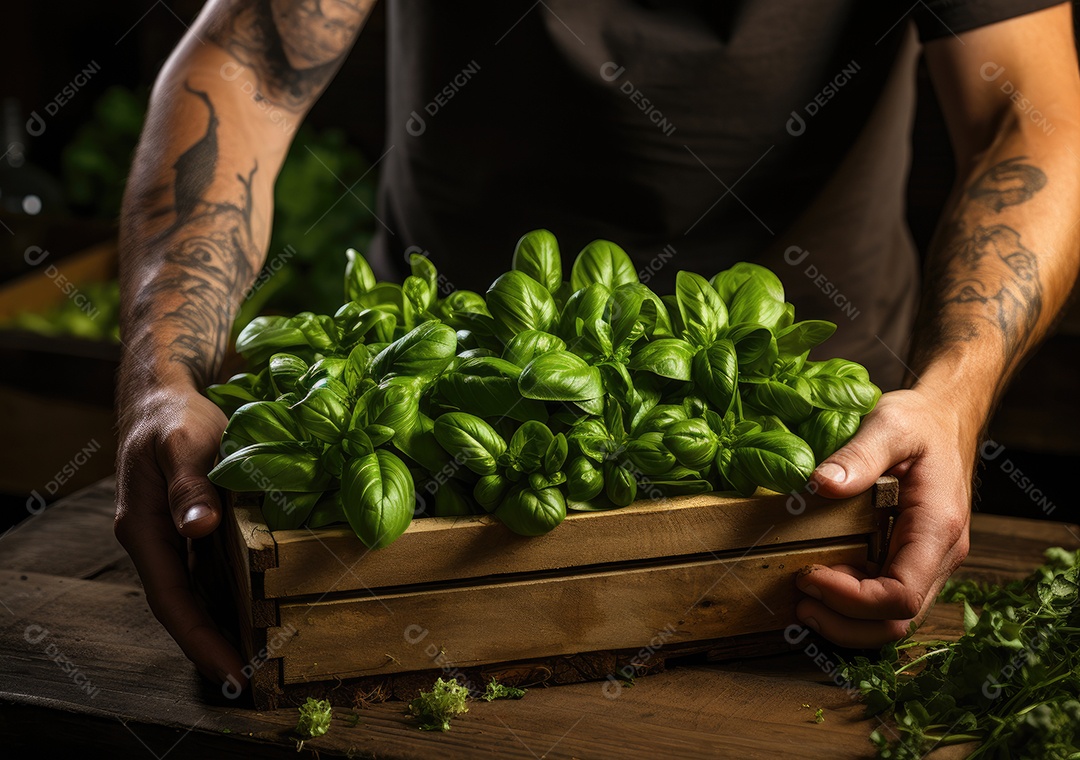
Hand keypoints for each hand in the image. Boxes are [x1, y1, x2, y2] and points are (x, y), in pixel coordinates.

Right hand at [114, 385, 246, 688]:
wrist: (163, 395)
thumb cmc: (173, 417)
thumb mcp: (183, 444)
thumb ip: (190, 486)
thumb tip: (198, 528)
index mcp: (143, 529)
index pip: (171, 600)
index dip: (200, 638)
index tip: (231, 669)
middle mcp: (152, 540)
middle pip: (180, 606)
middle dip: (210, 644)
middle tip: (249, 677)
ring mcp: (168, 536)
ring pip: (192, 593)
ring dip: (218, 623)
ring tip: (254, 654)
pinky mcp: (187, 527)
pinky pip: (203, 572)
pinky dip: (224, 594)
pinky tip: (251, 607)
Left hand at [794, 388, 974, 647]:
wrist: (945, 420)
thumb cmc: (922, 423)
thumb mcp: (889, 425)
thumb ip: (858, 455)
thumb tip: (821, 484)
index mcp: (937, 529)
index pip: (900, 596)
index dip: (852, 599)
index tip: (810, 576)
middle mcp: (939, 556)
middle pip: (898, 621)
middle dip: (845, 622)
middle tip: (799, 601)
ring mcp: (928, 562)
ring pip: (894, 621)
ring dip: (848, 622)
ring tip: (805, 603)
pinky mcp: (912, 560)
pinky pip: (887, 601)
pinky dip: (854, 608)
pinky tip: (823, 589)